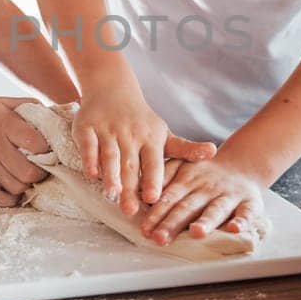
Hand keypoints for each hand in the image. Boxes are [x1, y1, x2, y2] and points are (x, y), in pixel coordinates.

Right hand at [0, 97, 49, 205]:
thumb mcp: (2, 102)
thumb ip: (28, 106)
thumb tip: (54, 113)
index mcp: (6, 124)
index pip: (37, 143)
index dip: (48, 150)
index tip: (49, 150)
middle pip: (29, 172)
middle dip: (41, 174)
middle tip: (42, 170)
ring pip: (16, 187)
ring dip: (26, 186)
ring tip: (27, 179)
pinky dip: (8, 200)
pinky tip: (13, 192)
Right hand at [74, 88, 215, 213]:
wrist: (112, 89)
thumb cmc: (141, 121)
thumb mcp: (164, 135)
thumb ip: (185, 149)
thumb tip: (214, 152)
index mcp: (150, 139)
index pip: (153, 162)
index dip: (153, 180)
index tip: (153, 199)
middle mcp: (130, 135)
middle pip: (130, 164)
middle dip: (130, 187)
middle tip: (130, 210)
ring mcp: (108, 130)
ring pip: (110, 155)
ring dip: (111, 174)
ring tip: (112, 193)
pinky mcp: (87, 127)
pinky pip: (88, 145)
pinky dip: (90, 159)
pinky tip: (92, 175)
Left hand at [139, 157, 265, 244]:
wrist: (242, 165)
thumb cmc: (204, 173)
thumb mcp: (182, 166)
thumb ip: (164, 176)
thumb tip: (138, 190)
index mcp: (188, 180)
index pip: (170, 197)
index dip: (157, 213)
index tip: (145, 229)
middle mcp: (208, 188)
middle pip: (189, 207)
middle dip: (173, 223)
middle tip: (160, 238)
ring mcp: (229, 196)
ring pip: (216, 209)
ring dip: (206, 221)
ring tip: (197, 232)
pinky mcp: (250, 203)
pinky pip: (247, 213)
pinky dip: (243, 221)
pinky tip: (235, 230)